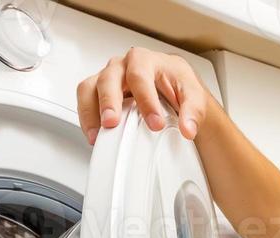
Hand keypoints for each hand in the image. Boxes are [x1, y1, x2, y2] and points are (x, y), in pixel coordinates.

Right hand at [76, 47, 211, 145]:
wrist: (172, 88)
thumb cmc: (178, 85)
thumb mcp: (194, 96)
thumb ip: (193, 112)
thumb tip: (187, 129)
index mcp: (145, 60)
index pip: (140, 76)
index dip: (145, 100)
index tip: (155, 124)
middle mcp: (122, 65)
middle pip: (108, 78)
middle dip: (109, 102)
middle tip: (112, 123)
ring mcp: (108, 77)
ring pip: (89, 87)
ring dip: (91, 111)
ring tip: (98, 135)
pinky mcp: (99, 91)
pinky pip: (86, 100)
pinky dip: (87, 118)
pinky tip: (95, 135)